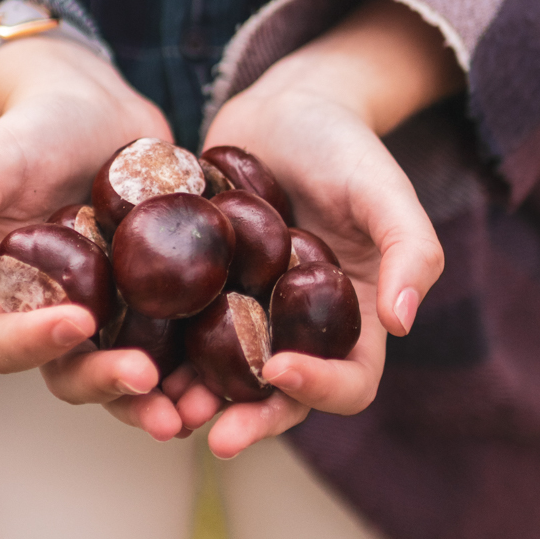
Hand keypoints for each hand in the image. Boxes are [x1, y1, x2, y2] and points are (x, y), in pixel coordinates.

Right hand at [0, 21, 186, 441]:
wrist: (93, 104)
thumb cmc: (31, 130)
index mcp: (6, 298)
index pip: (5, 344)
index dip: (36, 344)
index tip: (80, 320)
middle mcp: (59, 317)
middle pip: (76, 375)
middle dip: (112, 388)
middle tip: (150, 383)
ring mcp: (114, 312)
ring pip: (135, 372)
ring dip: (165, 398)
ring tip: (202, 406)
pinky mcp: (162, 297)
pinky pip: (182, 339)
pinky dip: (205, 358)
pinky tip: (239, 361)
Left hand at [175, 0, 461, 457]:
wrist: (285, 108)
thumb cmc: (345, 146)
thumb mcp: (384, 189)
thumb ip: (411, 250)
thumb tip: (404, 323)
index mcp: (356, 321)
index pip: (350, 379)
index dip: (320, 389)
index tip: (280, 370)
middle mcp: (300, 330)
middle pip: (280, 396)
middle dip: (249, 418)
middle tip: (213, 430)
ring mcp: (249, 313)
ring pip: (224, 376)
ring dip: (197, 398)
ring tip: (163, 404)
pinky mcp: (203, 291)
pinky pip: (182, 332)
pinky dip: (161, 350)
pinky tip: (128, 351)